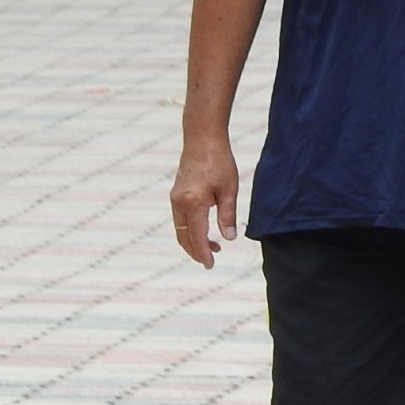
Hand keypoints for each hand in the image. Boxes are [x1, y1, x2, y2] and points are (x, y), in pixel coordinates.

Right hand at [170, 138, 239, 266]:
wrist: (202, 139)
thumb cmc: (219, 161)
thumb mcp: (229, 189)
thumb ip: (227, 215)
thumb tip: (229, 238)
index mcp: (193, 203)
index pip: (197, 237)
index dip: (203, 253)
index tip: (210, 265)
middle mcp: (179, 203)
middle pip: (184, 237)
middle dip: (196, 251)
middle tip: (212, 258)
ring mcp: (175, 198)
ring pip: (181, 229)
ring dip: (193, 240)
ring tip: (213, 245)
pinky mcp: (176, 194)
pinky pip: (180, 219)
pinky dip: (190, 229)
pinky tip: (205, 228)